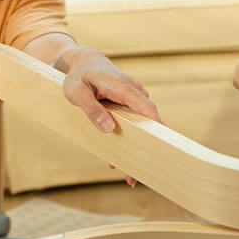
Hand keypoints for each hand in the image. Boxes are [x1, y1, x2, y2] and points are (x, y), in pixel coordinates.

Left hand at [58, 46, 160, 187]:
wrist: (83, 60)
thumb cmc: (78, 76)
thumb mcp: (77, 92)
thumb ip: (92, 110)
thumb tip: (109, 129)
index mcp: (122, 87)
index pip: (146, 107)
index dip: (156, 125)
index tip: (161, 144)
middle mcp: (134, 91)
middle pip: (147, 121)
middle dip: (145, 148)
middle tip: (134, 177)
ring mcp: (134, 97)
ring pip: (141, 124)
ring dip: (136, 146)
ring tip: (127, 175)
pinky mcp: (130, 103)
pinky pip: (134, 121)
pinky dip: (129, 138)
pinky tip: (116, 157)